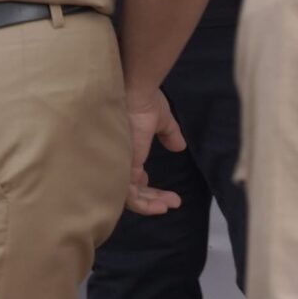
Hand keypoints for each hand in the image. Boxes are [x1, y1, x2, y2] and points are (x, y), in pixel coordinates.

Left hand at [125, 86, 185, 215]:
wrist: (136, 91)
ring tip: (168, 207)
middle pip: (129, 190)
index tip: (168, 193)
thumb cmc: (143, 100)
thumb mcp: (160, 120)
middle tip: (172, 203)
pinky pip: (129, 196)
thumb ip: (168, 133)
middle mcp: (117, 159)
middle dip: (152, 200)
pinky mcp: (121, 168)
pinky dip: (145, 205)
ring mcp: (117, 164)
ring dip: (150, 206)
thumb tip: (179, 146)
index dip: (147, 188)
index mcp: (125, 149)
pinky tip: (163, 205)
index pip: (131, 177)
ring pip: (128, 197)